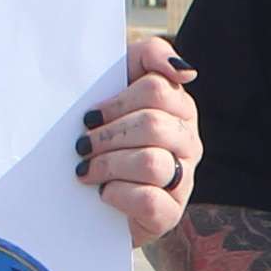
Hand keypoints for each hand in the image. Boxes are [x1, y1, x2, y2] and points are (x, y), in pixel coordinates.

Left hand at [77, 37, 200, 245]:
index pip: (156, 89)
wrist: (90, 198)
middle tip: (82, 146)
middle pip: (152, 125)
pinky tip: (103, 193)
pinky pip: (148, 199)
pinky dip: (117, 195)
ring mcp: (184, 178)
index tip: (91, 116)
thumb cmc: (103, 133)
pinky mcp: (170, 213)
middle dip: (107, 136)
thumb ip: (149, 57)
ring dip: (108, 165)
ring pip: (151, 162)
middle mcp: (188, 141)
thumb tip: (184, 70)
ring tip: (86, 171)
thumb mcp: (119, 85)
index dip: (116, 102)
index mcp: (179, 106)